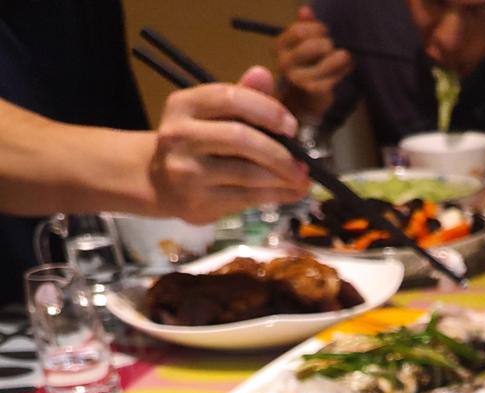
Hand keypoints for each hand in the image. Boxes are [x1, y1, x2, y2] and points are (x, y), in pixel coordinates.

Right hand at [148, 67, 309, 223]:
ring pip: (246, 173)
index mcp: (184, 104)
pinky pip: (245, 198)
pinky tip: (289, 193)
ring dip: (281, 178)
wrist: (158, 182)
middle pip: (240, 138)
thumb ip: (240, 96)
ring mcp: (187, 171)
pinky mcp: (197, 202)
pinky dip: (274, 196)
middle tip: (302, 162)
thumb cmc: (195, 143)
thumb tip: (264, 74)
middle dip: (279, 152)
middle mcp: (180, 135)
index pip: (230, 98)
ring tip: (300, 180)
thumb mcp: (211, 114)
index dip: (267, 110)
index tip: (291, 126)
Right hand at [275, 4, 352, 122]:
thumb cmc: (305, 70)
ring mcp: (298, 79)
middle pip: (314, 44)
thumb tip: (305, 10)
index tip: (324, 32)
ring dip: (340, 56)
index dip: (317, 28)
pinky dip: (343, 70)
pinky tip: (343, 71)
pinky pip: (336, 73)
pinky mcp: (314, 91)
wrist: (303, 105)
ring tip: (342, 59)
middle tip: (331, 49)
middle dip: (328, 44)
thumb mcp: (300, 46)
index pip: (299, 30)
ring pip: (328, 57)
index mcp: (279, 48)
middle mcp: (284, 64)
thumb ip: (303, 26)